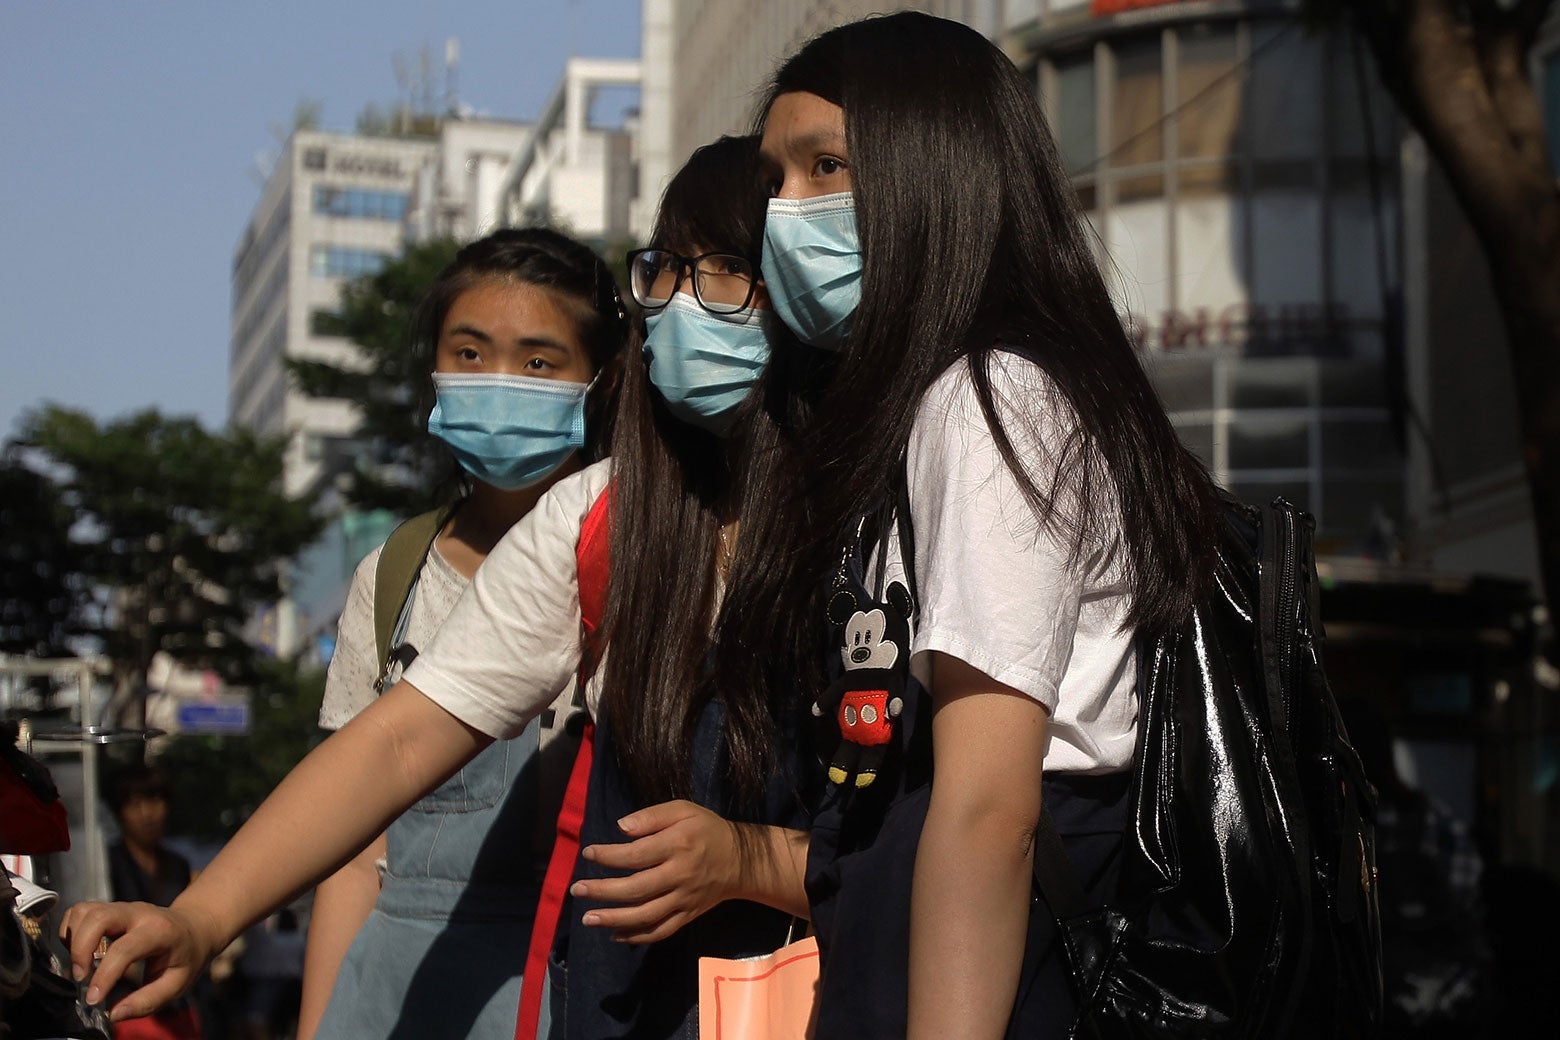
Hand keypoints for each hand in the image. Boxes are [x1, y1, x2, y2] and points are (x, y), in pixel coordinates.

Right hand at [59, 900, 217, 1021]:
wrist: (196, 927)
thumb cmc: (186, 957)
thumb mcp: (178, 983)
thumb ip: (147, 1001)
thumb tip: (114, 1014)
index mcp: (159, 931)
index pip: (124, 949)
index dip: (104, 975)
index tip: (92, 999)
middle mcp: (138, 913)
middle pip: (98, 918)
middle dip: (80, 950)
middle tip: (81, 978)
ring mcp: (122, 908)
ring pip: (84, 912)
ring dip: (73, 940)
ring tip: (82, 966)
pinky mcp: (109, 908)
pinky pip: (80, 912)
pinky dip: (71, 932)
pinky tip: (81, 952)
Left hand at [572, 800, 741, 943]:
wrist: (741, 861)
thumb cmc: (706, 830)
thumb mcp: (684, 810)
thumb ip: (652, 816)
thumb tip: (621, 827)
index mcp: (678, 845)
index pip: (637, 855)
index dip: (609, 856)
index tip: (588, 853)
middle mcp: (680, 875)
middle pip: (636, 888)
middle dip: (603, 891)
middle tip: (577, 889)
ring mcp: (684, 899)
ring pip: (646, 915)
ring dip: (614, 919)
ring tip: (588, 918)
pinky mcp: (688, 916)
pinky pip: (661, 931)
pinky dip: (637, 937)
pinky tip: (615, 935)